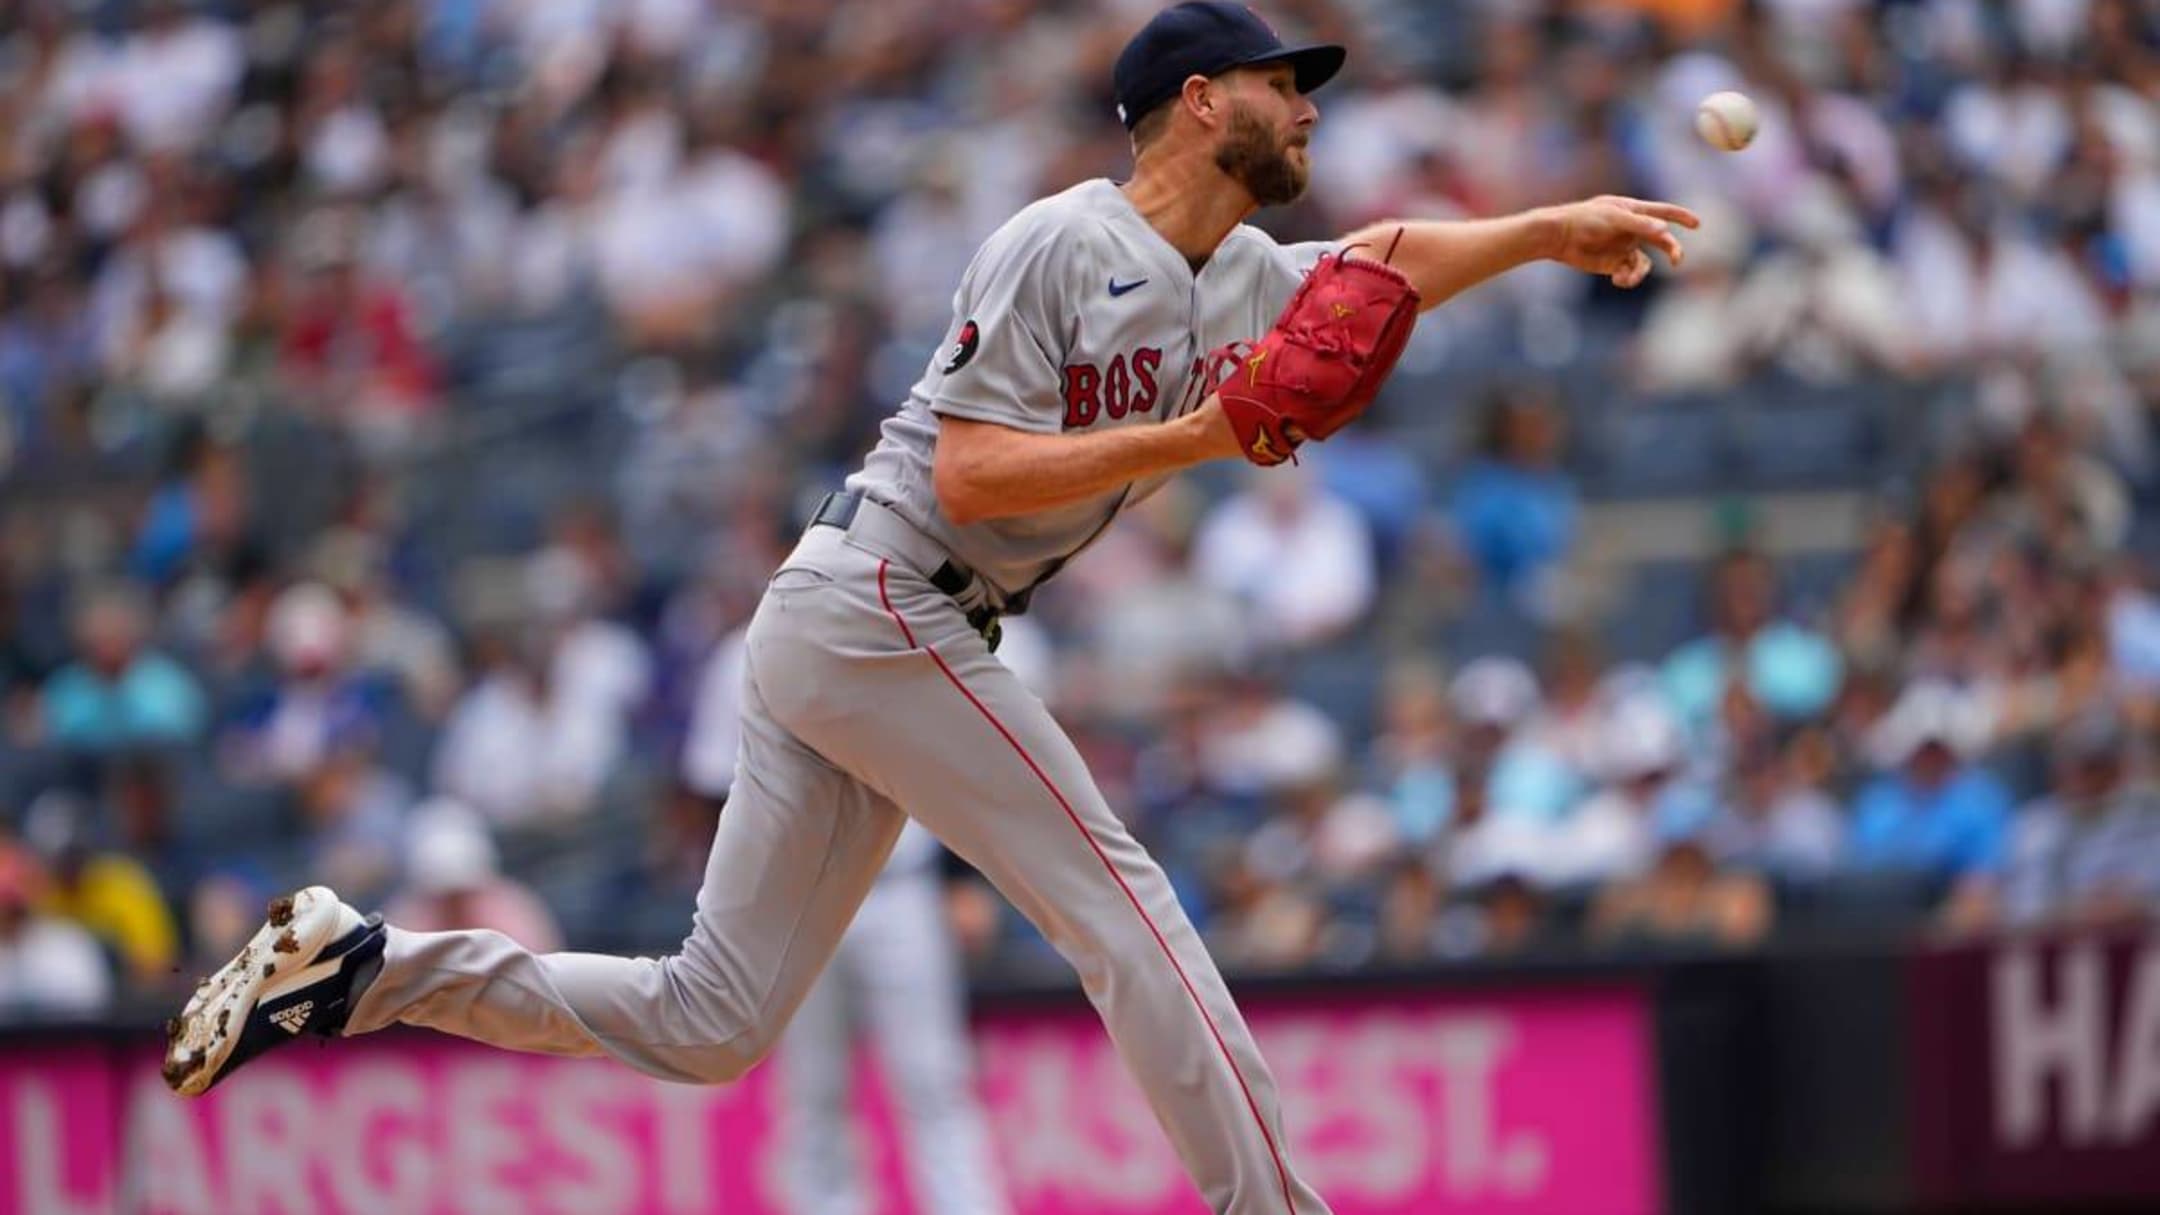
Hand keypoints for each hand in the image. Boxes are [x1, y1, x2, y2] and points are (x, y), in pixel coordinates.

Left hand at [1544, 195, 1700, 287]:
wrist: (1559, 237)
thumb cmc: (1585, 219)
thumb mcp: (1614, 218)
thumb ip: (1639, 224)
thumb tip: (1664, 230)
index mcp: (1634, 211)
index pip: (1663, 212)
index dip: (1681, 217)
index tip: (1697, 223)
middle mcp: (1633, 229)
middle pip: (1661, 241)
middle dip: (1672, 250)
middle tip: (1677, 261)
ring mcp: (1624, 247)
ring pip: (1645, 263)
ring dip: (1639, 273)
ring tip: (1625, 277)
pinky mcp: (1614, 263)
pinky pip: (1630, 274)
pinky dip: (1628, 279)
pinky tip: (1617, 280)